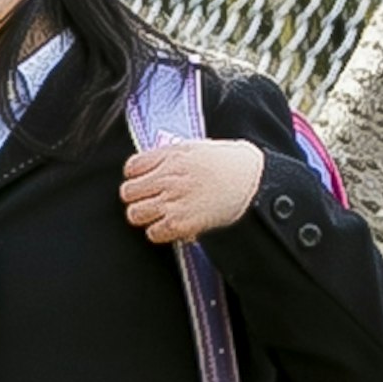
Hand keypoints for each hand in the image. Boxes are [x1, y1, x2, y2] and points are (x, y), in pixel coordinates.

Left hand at [122, 133, 265, 245]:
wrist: (254, 182)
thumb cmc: (232, 164)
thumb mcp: (198, 148)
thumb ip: (173, 155)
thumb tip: (157, 164)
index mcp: (170, 155)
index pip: (131, 168)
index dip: (137, 177)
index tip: (145, 182)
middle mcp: (167, 177)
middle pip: (128, 193)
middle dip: (137, 198)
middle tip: (150, 201)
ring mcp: (173, 200)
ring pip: (135, 214)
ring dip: (145, 216)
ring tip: (160, 215)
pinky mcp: (181, 223)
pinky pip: (153, 233)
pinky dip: (160, 233)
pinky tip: (172, 227)